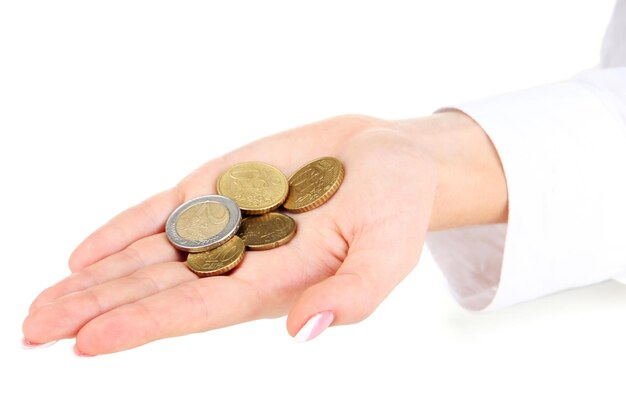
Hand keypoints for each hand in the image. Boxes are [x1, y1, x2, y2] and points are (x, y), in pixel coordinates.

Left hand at [23, 112, 506, 354]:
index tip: (89, 342)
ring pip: (152, 256)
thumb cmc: (396, 205)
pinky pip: (166, 213)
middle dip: (99, 309)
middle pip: (159, 289)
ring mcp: (228, 224)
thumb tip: (305, 331)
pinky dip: (125, 231)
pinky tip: (85, 255)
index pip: (199, 309)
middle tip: (37, 330)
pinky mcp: (223, 189)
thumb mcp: (392, 248)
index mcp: (277, 282)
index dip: (145, 324)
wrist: (385, 158)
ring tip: (44, 306)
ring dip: (98, 279)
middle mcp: (243, 260)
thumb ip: (356, 293)